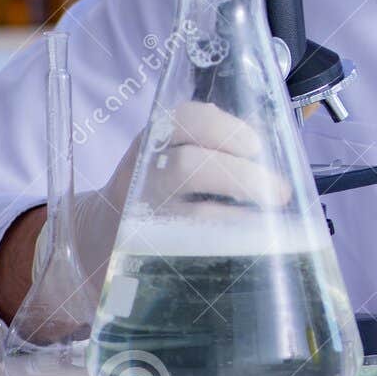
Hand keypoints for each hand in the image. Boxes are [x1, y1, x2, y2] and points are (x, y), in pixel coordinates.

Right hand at [63, 101, 291, 292]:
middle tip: (279, 192)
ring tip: (271, 227)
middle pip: (189, 168)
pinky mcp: (145, 256)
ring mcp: (143, 218)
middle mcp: (144, 174)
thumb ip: (220, 141)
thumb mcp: (176, 150)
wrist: (97, 236)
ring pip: (190, 217)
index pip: (184, 118)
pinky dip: (223, 252)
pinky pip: (187, 255)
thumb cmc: (162, 185)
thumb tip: (275, 140)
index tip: (256, 146)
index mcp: (156, 139)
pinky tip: (247, 253)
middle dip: (242, 178)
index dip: (224, 129)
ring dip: (240, 220)